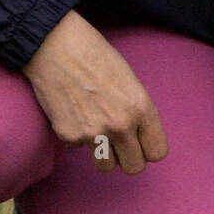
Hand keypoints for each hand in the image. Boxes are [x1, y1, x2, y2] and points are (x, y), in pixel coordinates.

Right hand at [23, 10, 168, 174]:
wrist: (56, 46)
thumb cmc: (95, 55)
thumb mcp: (130, 80)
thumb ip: (138, 111)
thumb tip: (139, 137)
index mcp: (141, 108)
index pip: (157, 152)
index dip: (148, 147)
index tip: (141, 142)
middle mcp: (120, 125)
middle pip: (134, 167)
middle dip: (128, 157)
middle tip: (119, 142)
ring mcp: (93, 133)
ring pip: (107, 167)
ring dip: (103, 153)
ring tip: (97, 129)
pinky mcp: (68, 135)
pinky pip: (79, 149)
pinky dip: (78, 135)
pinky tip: (74, 111)